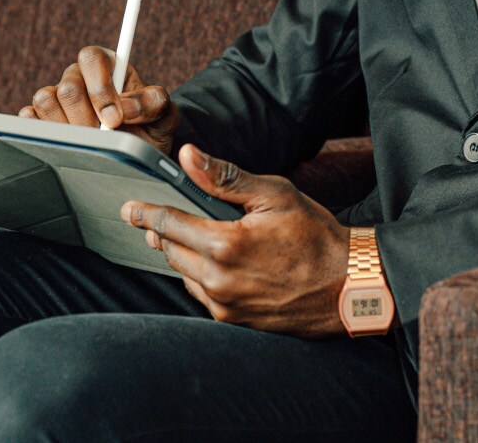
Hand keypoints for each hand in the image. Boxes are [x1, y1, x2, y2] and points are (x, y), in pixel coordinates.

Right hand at [19, 45, 178, 153]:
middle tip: (104, 137)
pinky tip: (68, 144)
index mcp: (107, 65)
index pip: (92, 58)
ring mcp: (56, 98)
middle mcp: (78, 77)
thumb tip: (126, 109)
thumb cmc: (150, 129)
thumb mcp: (165, 115)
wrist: (136, 156)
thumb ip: (153, 103)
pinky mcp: (38, 119)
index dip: (100, 89)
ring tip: (90, 142)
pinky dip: (44, 134)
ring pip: (45, 101)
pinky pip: (27, 119)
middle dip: (88, 119)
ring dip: (68, 129)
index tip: (114, 119)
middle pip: (68, 87)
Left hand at [121, 144, 352, 337]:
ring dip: (182, 255)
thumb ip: (226, 178)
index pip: (169, 224)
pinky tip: (216, 264)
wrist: (348, 287)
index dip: (145, 213)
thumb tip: (189, 156)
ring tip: (192, 238)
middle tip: (157, 220)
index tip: (129, 208)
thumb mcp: (275, 195)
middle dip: (164, 233)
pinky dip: (200, 276)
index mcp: (225, 244)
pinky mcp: (234, 320)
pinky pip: (202, 294)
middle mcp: (218, 280)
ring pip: (184, 274)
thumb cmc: (316, 236)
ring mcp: (225, 304)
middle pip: (171, 251)